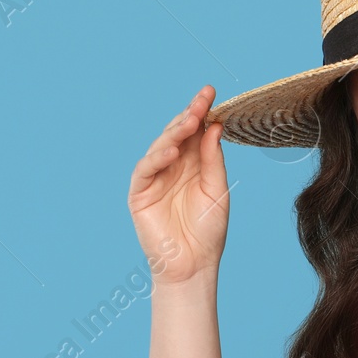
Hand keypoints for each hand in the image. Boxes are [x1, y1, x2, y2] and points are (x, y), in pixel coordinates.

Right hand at [127, 85, 229, 286]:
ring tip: (190, 120)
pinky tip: (171, 151)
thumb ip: (212, 159)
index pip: (195, 132)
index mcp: (192, 164)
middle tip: (202, 99)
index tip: (212, 93)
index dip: (201, 112)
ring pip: (160, 147)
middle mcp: (172, 167)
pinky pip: (145, 170)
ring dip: (174, 133)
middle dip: (189, 115)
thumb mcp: (217, 190)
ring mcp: (154, 179)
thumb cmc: (208, 231)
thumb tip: (213, 126)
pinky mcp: (140, 193)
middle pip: (177, 135)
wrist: (194, 265)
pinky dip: (156, 159)